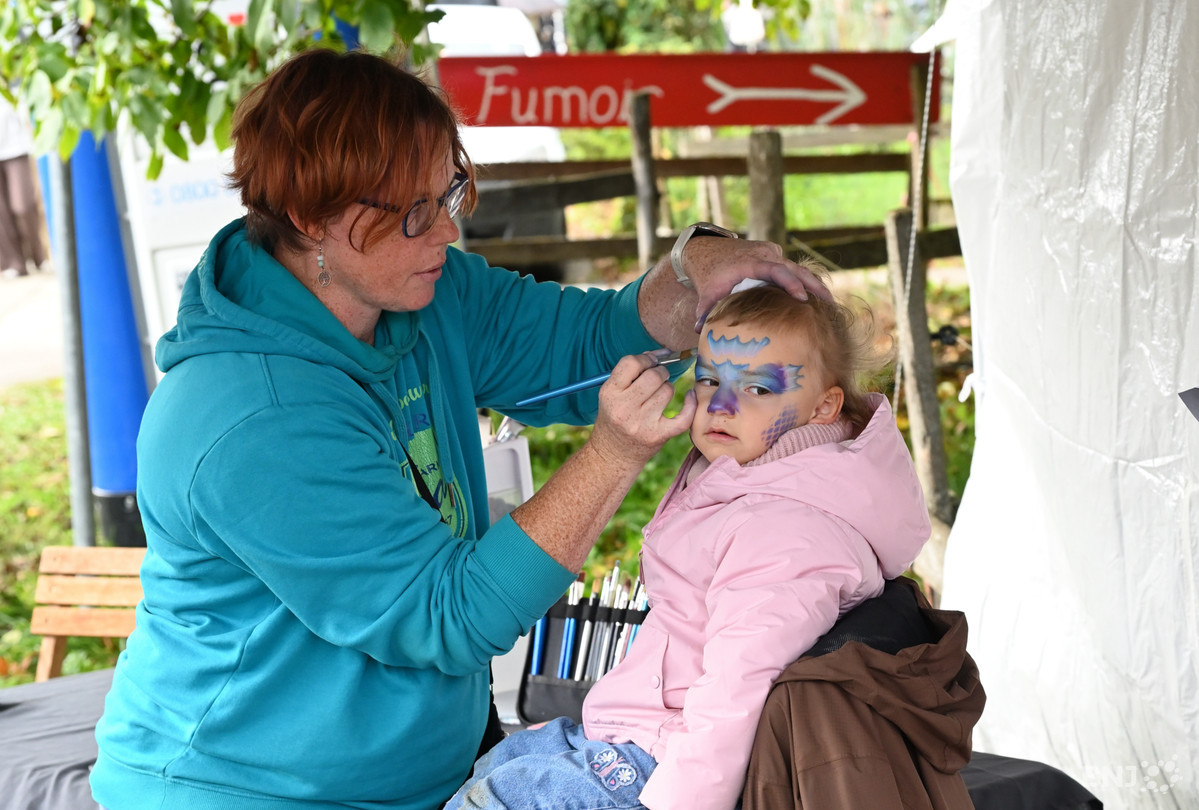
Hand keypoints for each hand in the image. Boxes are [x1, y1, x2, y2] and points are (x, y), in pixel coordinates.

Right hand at [588, 354, 696, 467]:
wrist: (613, 455)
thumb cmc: (615, 418)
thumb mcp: (612, 395)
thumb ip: (630, 374)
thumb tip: (659, 354)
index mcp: (609, 393)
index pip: (631, 363)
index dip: (645, 358)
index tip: (651, 362)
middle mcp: (624, 408)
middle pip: (654, 376)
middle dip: (660, 372)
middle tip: (658, 378)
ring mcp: (642, 424)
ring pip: (668, 391)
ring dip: (667, 389)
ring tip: (659, 396)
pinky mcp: (658, 436)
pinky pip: (683, 416)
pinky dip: (690, 405)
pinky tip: (689, 397)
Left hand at [683, 236, 832, 330]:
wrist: (706, 249)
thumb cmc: (707, 273)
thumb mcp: (706, 292)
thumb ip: (705, 311)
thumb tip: (700, 331)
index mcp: (750, 262)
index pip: (775, 270)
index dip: (790, 283)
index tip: (802, 298)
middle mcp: (764, 254)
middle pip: (795, 268)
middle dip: (813, 285)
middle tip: (829, 304)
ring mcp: (771, 252)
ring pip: (797, 267)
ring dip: (813, 284)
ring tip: (829, 304)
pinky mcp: (774, 255)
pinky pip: (792, 267)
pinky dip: (804, 280)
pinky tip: (815, 297)